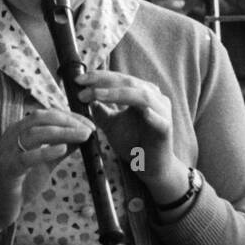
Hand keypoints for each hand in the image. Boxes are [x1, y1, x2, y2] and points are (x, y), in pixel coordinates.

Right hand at [0, 108, 95, 228]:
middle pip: (41, 119)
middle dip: (68, 121)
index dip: (69, 116)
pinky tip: (62, 149)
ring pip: (35, 134)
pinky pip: (26, 158)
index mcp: (19, 131)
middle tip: (89, 129)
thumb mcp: (43, 163)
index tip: (88, 123)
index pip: (46, 115)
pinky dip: (45, 151)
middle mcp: (11, 137)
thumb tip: (82, 136)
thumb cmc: (20, 184)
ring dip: (63, 133)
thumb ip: (59, 149)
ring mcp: (7, 153)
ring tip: (83, 136)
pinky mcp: (7, 171)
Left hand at [77, 69, 185, 201]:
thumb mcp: (112, 125)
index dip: (99, 77)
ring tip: (97, 95)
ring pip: (141, 96)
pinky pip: (158, 119)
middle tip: (82, 84)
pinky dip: (150, 114)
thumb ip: (101, 111)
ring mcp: (162, 111)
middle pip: (129, 83)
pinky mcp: (166, 128)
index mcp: (142, 92)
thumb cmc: (133, 144)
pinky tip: (141, 112)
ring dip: (117, 94)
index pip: (119, 79)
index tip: (78, 80)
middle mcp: (155, 97)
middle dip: (104, 82)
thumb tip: (85, 96)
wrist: (149, 168)